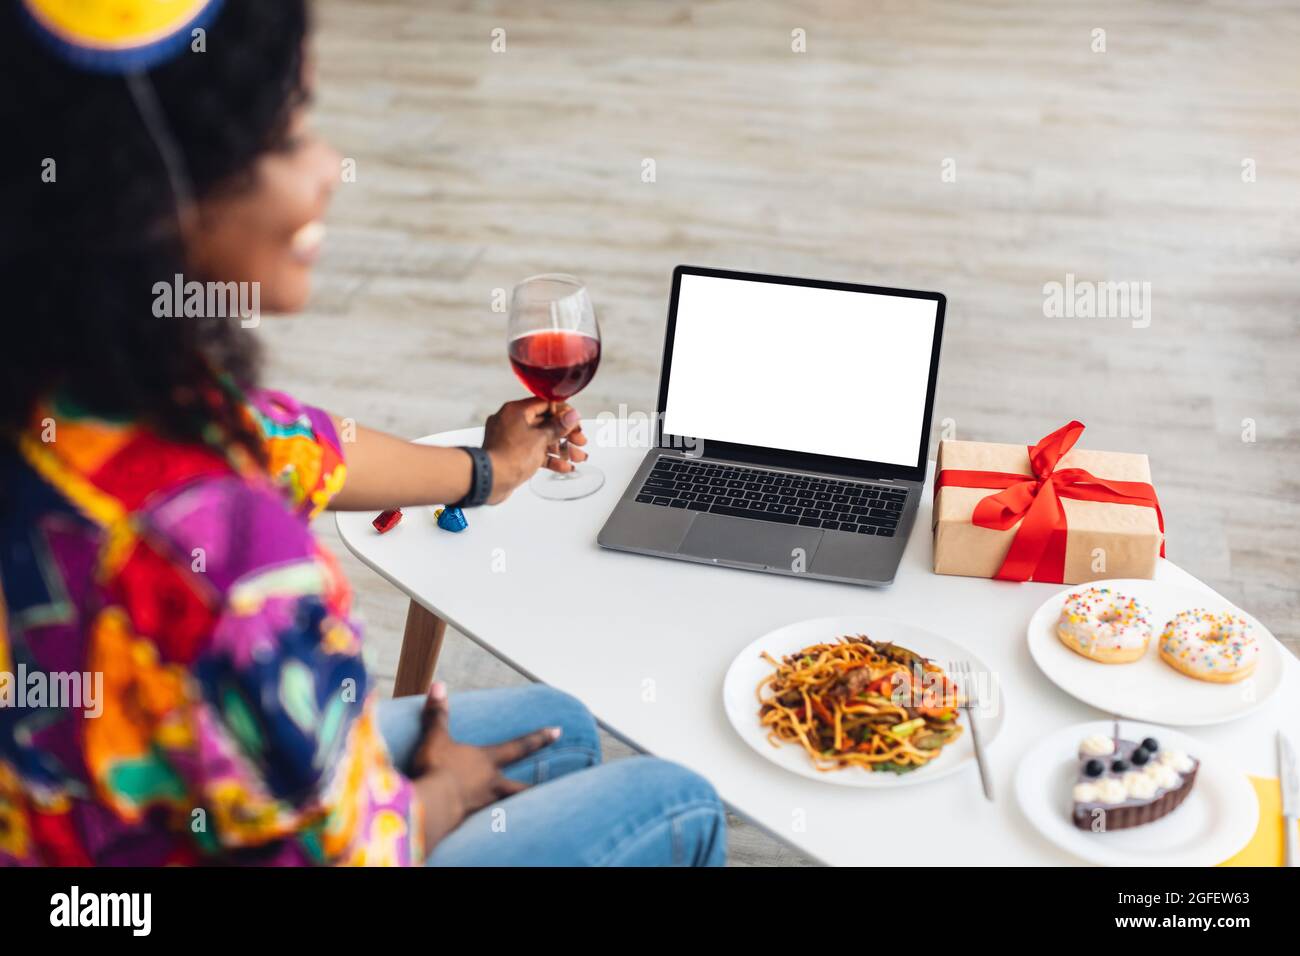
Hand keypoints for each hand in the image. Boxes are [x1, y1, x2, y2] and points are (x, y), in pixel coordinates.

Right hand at [412, 681, 558, 821]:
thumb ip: (438, 714)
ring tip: (529, 814)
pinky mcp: (470, 824)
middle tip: (558, 789)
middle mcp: (490, 784)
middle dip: (537, 786)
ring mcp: (483, 806)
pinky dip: (491, 825)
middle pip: (521, 786)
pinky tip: (492, 829)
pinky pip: (486, 824)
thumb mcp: (435, 738)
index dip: (538, 738)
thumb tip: (438, 685)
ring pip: (508, 807)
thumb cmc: (436, 769)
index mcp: (486, 761)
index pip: (519, 746)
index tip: (558, 731)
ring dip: (518, 808)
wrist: (429, 808)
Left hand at [482, 397, 587, 502]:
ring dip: (561, 448)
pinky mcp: (512, 454)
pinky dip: (548, 458)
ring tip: (578, 458)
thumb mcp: (540, 439)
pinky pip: (534, 452)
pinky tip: (564, 467)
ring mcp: (511, 439)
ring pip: (541, 439)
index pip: (545, 404)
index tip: (576, 422)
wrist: (490, 479)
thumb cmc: (510, 456)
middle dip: (566, 434)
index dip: (564, 413)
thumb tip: (572, 415)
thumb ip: (558, 426)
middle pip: (545, 423)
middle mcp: (512, 421)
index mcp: (516, 411)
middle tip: (580, 442)